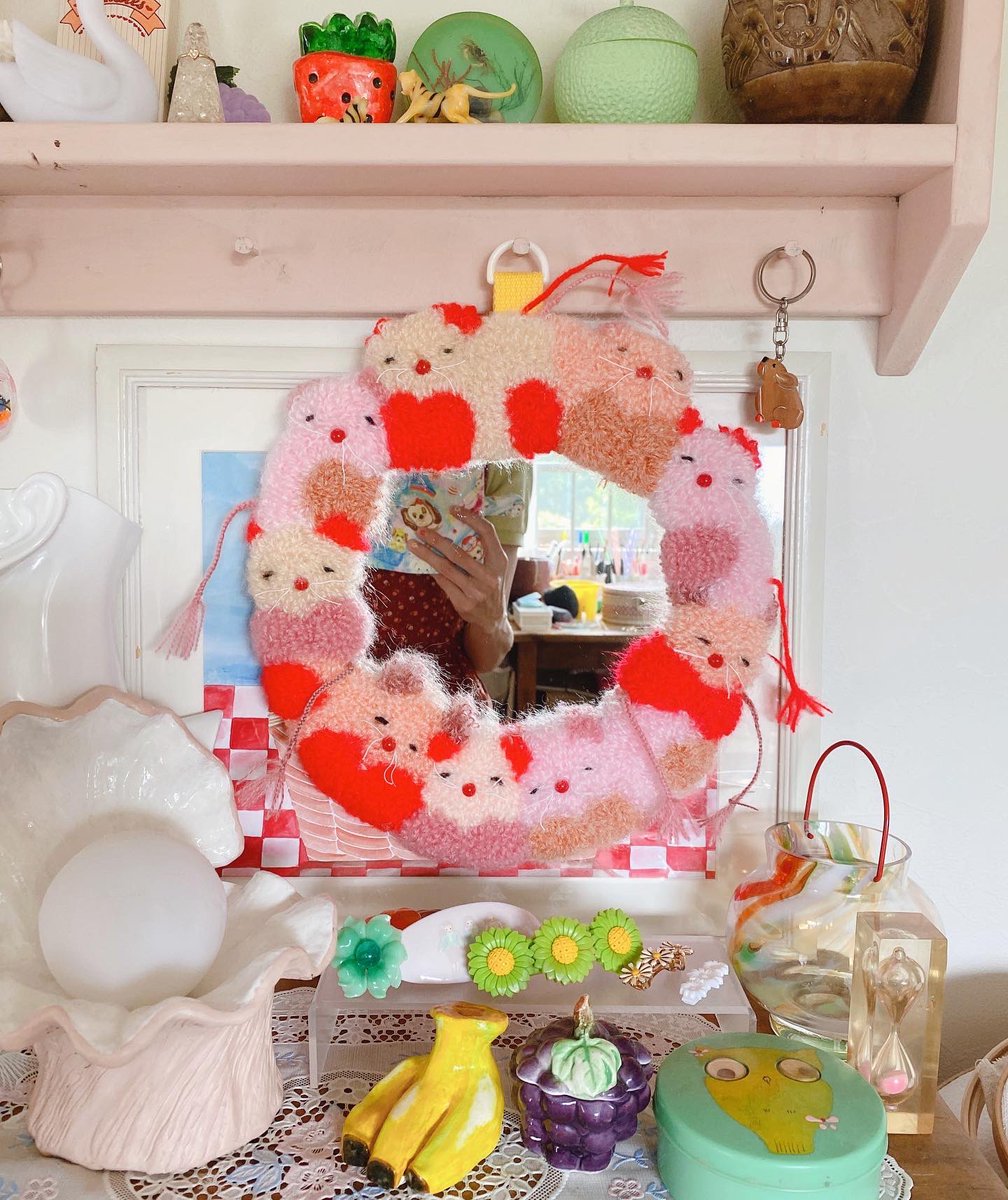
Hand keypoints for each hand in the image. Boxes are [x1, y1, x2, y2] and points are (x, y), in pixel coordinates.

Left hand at [407, 507, 508, 631]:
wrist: (493, 619)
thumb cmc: (490, 585)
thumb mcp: (494, 567)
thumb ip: (483, 549)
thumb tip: (457, 523)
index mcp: (499, 561)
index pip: (487, 532)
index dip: (471, 518)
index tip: (454, 509)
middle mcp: (489, 576)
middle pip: (458, 552)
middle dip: (437, 539)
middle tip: (421, 529)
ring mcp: (476, 591)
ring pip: (446, 568)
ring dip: (427, 554)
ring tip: (413, 544)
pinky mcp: (464, 603)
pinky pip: (443, 582)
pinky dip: (431, 571)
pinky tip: (421, 563)